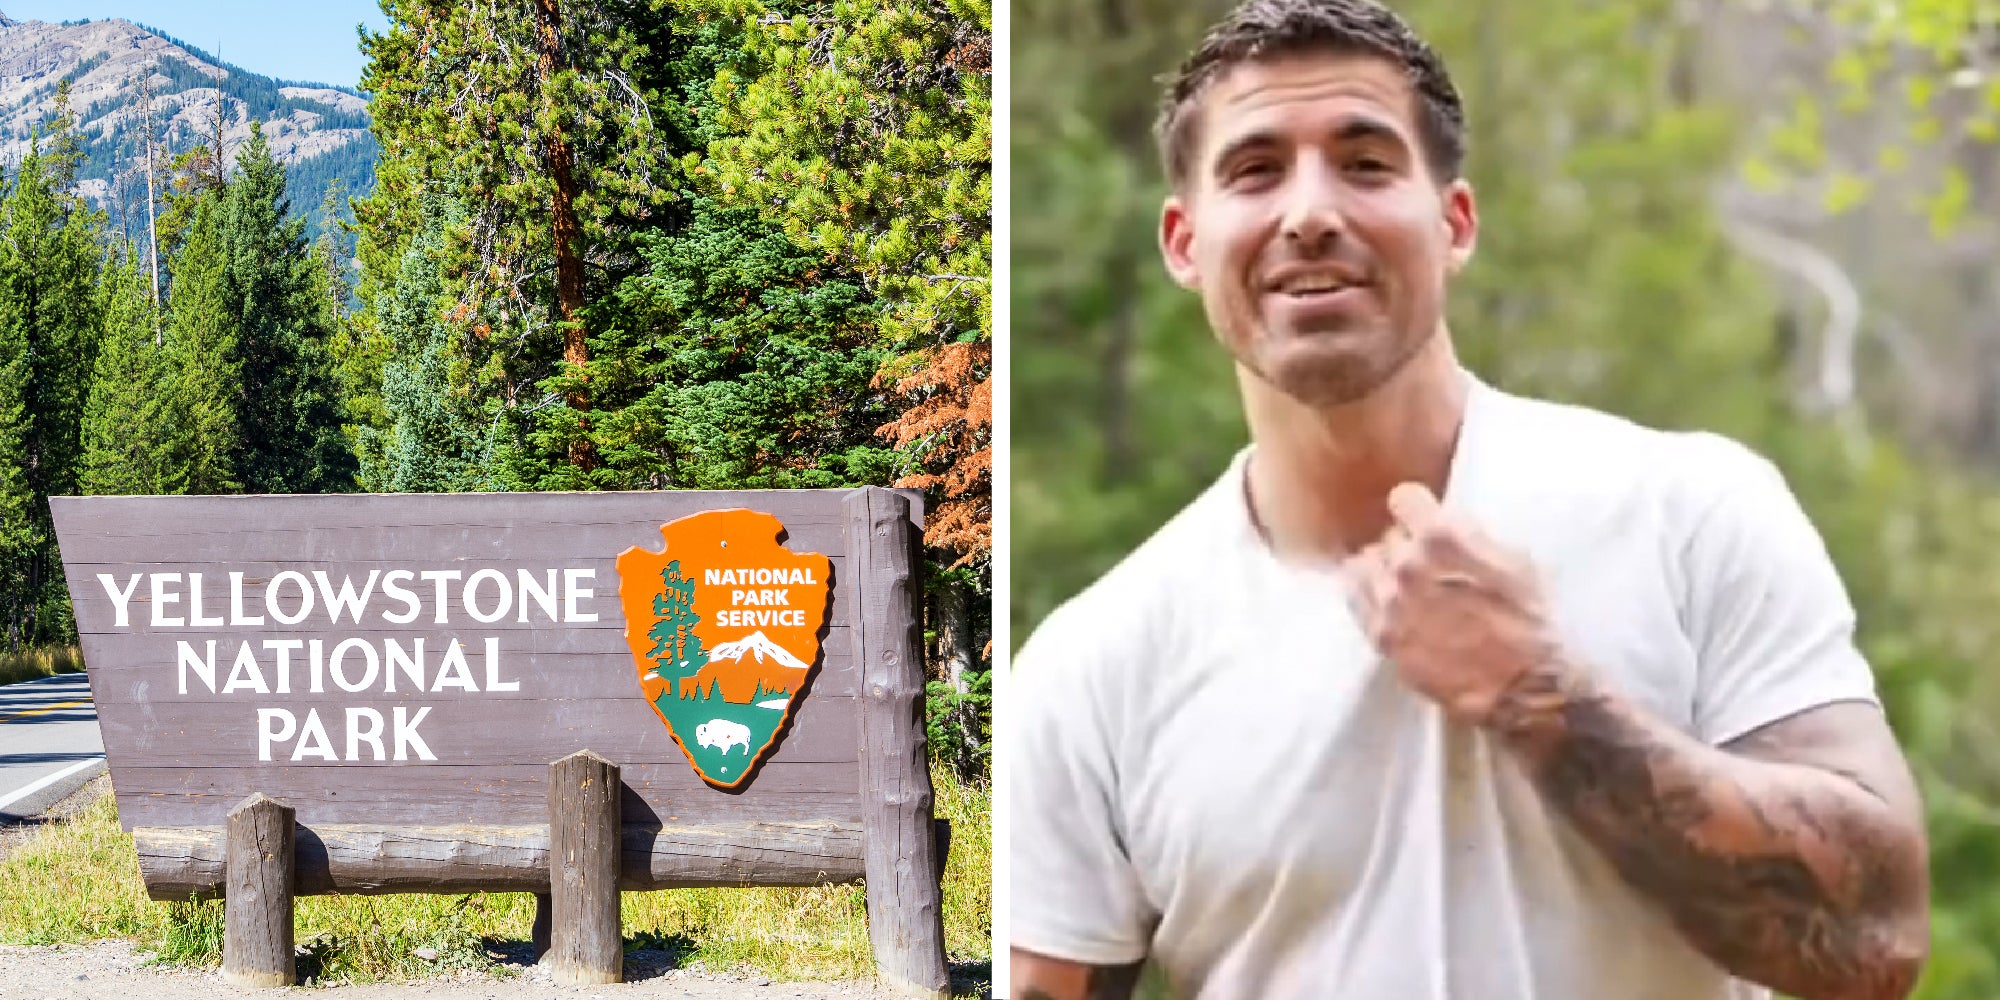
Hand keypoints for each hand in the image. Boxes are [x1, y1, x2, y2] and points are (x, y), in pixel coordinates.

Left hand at [1346, 483, 1557, 726]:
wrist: (1523, 685)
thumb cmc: (1529, 621)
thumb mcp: (1513, 560)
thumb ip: (1468, 536)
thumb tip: (1441, 522)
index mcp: (1442, 537)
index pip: (1403, 499)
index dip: (1417, 509)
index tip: (1424, 519)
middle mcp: (1407, 565)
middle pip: (1387, 536)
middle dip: (1405, 545)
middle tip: (1427, 565)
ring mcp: (1388, 603)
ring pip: (1364, 564)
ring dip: (1381, 569)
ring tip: (1403, 585)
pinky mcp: (1380, 636)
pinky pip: (1354, 598)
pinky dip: (1368, 594)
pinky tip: (1388, 603)